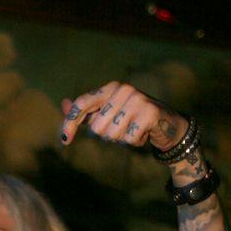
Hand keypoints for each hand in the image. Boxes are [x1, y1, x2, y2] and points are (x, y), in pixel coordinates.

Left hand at [60, 81, 187, 152]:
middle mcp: (122, 89)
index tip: (65, 141)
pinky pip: (128, 139)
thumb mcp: (107, 114)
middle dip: (107, 135)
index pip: (82, 104)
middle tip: (122, 128)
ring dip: (121, 139)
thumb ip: (86, 111)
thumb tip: (64, 104)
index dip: (70, 122)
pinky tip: (143, 133)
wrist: (166, 123)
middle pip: (96, 127)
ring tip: (133, 129)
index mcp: (110, 88)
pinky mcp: (149, 113)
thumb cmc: (132, 119)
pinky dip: (134, 142)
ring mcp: (137, 99)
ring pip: (112, 135)